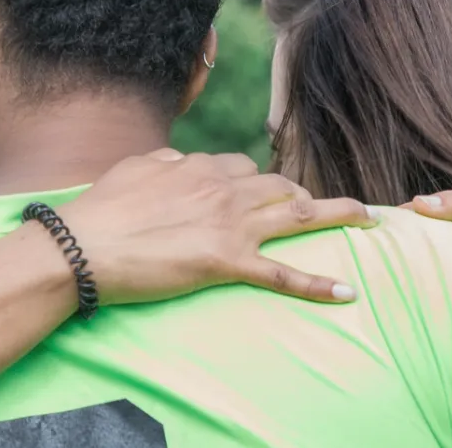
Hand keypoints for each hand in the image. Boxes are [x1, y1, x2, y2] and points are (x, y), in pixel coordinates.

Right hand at [58, 148, 377, 304]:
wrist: (84, 245)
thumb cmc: (102, 209)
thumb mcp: (135, 168)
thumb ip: (165, 161)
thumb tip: (179, 160)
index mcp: (199, 167)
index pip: (242, 167)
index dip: (259, 180)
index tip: (267, 192)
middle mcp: (222, 189)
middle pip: (280, 185)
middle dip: (305, 194)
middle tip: (321, 208)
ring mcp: (230, 225)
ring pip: (296, 215)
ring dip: (337, 215)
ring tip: (367, 220)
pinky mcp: (227, 262)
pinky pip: (282, 273)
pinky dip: (318, 284)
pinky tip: (347, 291)